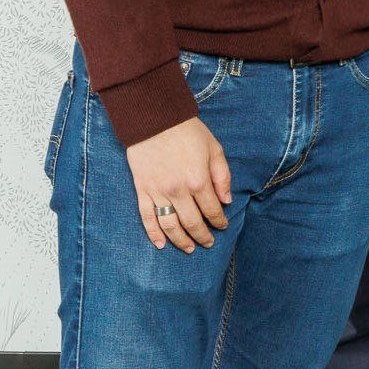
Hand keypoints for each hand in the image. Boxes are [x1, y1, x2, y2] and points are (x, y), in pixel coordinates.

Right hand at [125, 117, 232, 251]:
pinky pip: (147, 218)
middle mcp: (178, 191)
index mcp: (198, 180)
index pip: (212, 209)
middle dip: (202, 235)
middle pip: (192, 222)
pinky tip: (161, 244)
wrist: (154, 120)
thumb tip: (226, 201)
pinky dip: (154, 234)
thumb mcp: (214, 149)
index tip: (222, 226)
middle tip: (208, 243)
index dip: (218, 220)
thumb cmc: (188, 132)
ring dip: (181, 240)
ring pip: (170, 225)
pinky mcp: (142, 190)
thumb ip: (222, 176)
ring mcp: (158, 192)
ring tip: (189, 248)